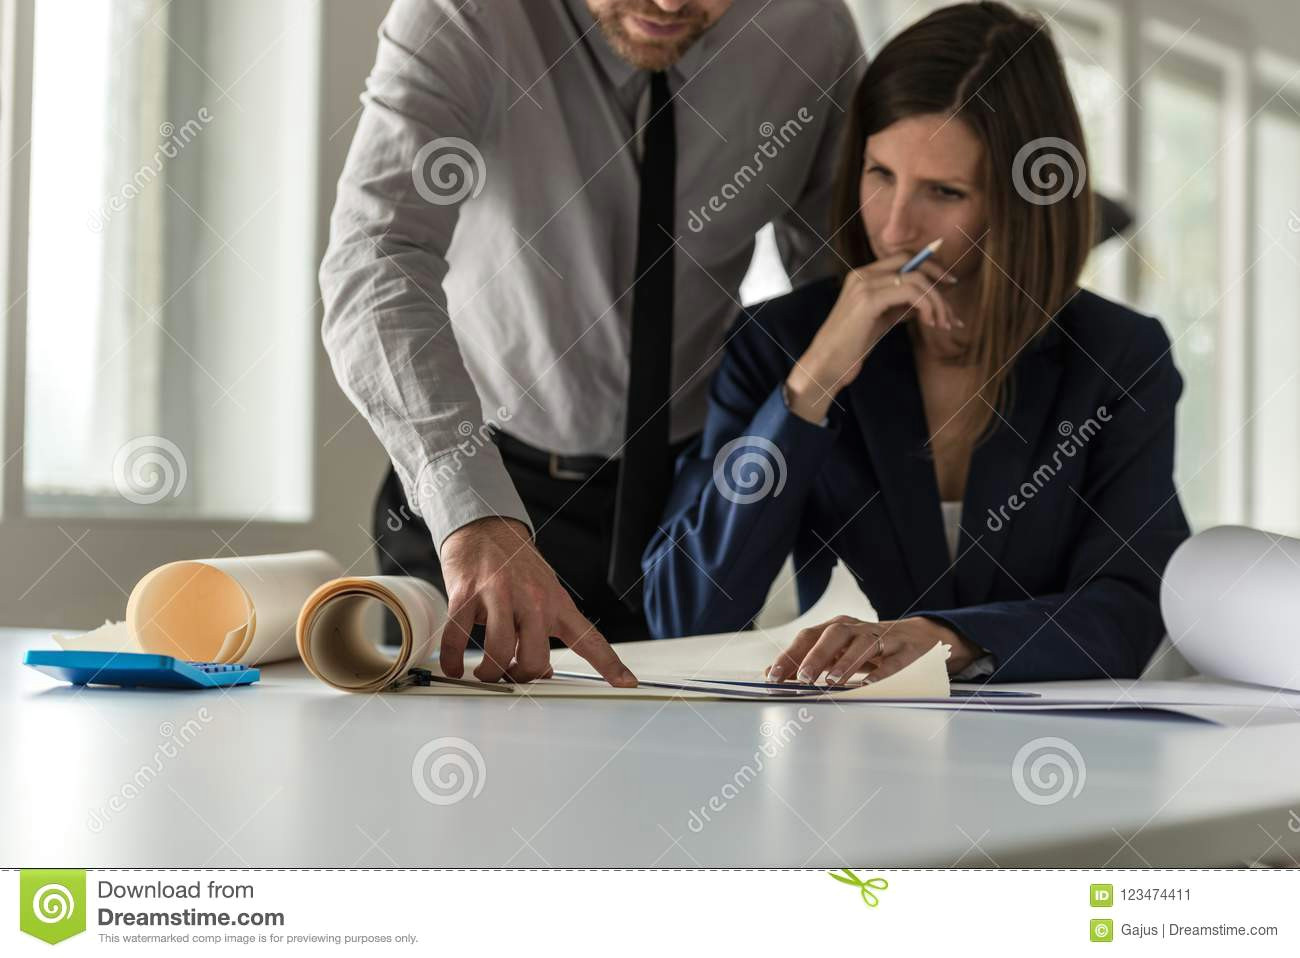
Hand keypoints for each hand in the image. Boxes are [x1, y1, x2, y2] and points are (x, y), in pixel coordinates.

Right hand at [437, 516, 637, 686]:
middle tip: (510, 674)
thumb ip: (546, 628)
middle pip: (534, 659)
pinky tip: (454, 667)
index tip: (628, 683)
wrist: (486, 527)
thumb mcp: (543, 592)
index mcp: (557, 602)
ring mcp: (499, 595)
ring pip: (499, 653)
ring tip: (484, 672)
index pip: (589, 638)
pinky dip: (454, 660)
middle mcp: (532, 599)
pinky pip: (458, 637)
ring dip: (489, 673)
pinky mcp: (467, 592)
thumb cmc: (516, 566)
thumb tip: (543, 671)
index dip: (610, 664)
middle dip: (520, 677)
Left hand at [764, 615, 978, 684]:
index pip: (808, 637)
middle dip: (816, 655)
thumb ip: (805, 661)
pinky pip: (892, 659)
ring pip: (862, 643)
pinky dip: (881, 671)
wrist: (913, 637)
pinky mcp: (904, 649)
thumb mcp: (835, 652)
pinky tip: (870, 682)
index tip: (773, 676)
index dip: (790, 655)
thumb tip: (771, 673)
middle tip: (803, 677)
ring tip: (832, 680)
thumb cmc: (865, 648)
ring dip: (846, 661)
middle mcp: (856, 628)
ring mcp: (881, 637)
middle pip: (833, 634)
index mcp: (836, 627)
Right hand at [784, 253, 960, 422]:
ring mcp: (864, 286)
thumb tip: (928, 301)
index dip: (931, 267)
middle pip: (913, 262)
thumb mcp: (881, 320)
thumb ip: (900, 305)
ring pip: (916, 279)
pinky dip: (927, 306)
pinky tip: (929, 323)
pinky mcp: (868, 301)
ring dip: (937, 301)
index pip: (904, 258)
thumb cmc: (851, 346)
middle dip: (939, 280)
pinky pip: (910, 293)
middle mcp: (862, 274)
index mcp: (863, 275)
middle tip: (950, 308)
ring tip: (943, 323)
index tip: (949, 283)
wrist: (826, 365)